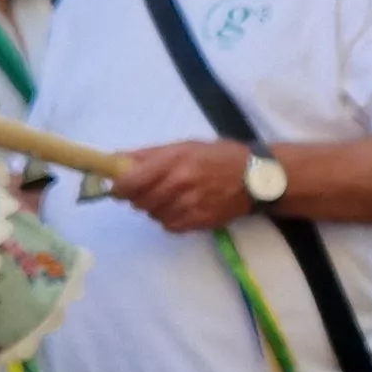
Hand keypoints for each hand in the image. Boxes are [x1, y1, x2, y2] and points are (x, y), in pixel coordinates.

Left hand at [113, 140, 259, 234]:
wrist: (255, 178)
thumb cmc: (218, 156)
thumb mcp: (184, 146)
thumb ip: (149, 154)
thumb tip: (116, 159)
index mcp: (174, 161)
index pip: (132, 181)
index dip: (119, 188)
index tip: (117, 188)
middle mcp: (180, 184)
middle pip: (140, 201)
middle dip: (137, 197)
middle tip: (147, 189)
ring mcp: (189, 205)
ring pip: (153, 214)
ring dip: (155, 207)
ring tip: (171, 196)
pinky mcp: (197, 222)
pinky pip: (169, 225)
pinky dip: (169, 218)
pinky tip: (182, 207)